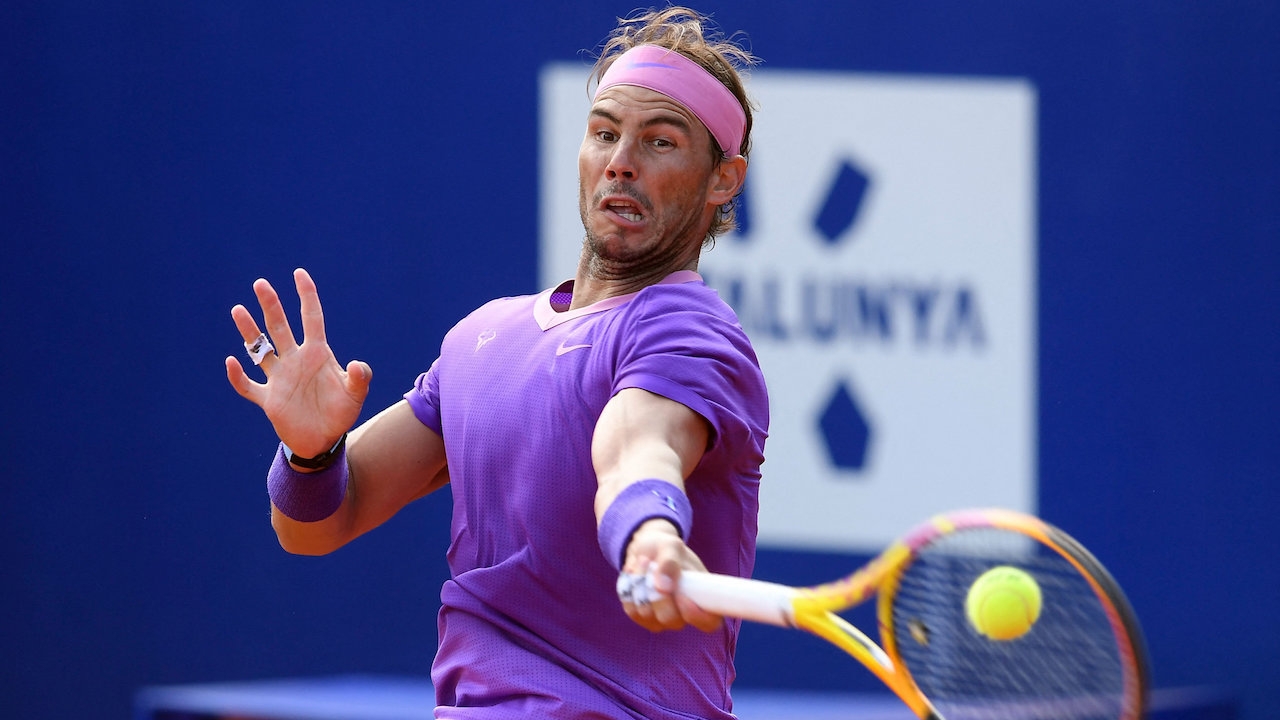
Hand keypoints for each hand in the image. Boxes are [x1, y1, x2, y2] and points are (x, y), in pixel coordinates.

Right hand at [225, 268, 371, 457]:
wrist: (324, 440)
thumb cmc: (341, 413)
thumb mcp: (355, 395)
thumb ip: (359, 379)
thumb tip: (357, 364)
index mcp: (317, 354)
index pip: (311, 318)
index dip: (306, 296)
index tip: (299, 274)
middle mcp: (295, 360)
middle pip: (280, 327)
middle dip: (271, 306)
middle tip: (261, 283)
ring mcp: (279, 378)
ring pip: (259, 350)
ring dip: (249, 332)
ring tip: (238, 309)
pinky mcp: (268, 399)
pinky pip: (248, 385)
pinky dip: (238, 376)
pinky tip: (231, 362)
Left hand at [619, 519, 722, 632]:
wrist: (646, 550)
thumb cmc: (665, 549)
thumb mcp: (671, 546)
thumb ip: (670, 562)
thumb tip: (663, 586)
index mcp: (702, 598)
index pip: (709, 622)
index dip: (697, 615)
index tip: (681, 595)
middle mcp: (683, 615)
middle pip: (670, 619)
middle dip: (658, 593)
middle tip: (652, 565)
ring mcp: (661, 619)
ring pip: (647, 614)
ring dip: (641, 585)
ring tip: (644, 563)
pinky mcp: (642, 618)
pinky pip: (631, 610)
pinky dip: (629, 589)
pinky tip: (634, 576)